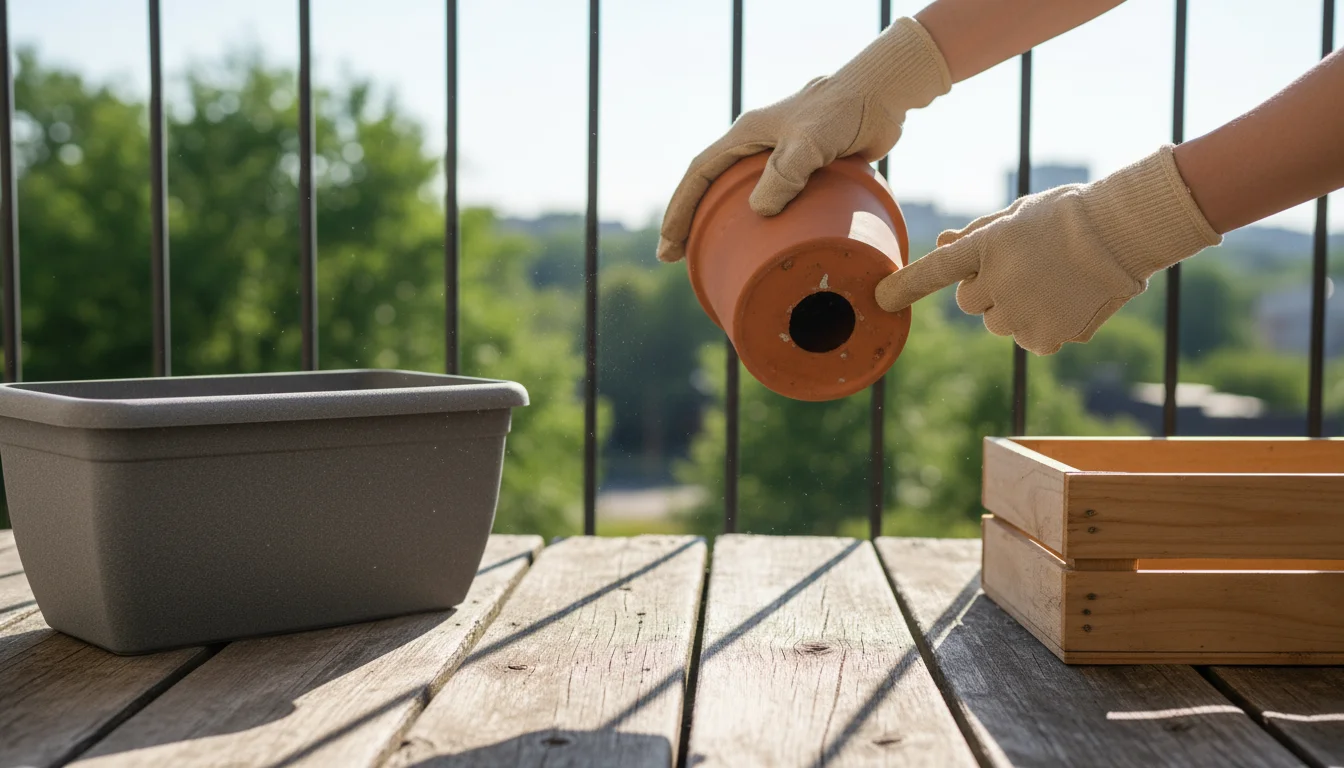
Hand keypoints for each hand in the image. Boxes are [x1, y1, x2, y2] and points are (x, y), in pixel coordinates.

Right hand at [656, 17, 950, 263]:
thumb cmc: (844, 112)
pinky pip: (777, 200)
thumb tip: (758, 211)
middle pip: (713, 187)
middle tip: (679, 258)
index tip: (668, 246)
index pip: (699, 174)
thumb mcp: (809, 142)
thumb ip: (785, 173)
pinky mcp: (806, 169)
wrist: (883, 97)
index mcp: (746, 135)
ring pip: (742, 196)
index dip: (680, 210)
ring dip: (726, 225)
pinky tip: (769, 247)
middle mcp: (757, 146)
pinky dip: (766, 224)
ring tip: (716, 258)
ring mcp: (781, 157)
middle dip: (692, 222)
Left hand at [874, 145, 1221, 354]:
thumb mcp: (1017, 215)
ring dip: (1015, 310)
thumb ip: (976, 235)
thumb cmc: (1068, 215)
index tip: (882, 298)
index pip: (934, 271)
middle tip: (1023, 270)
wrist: (1123, 232)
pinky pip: (1030, 340)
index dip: (906, 286)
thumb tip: (939, 243)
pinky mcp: (1044, 337)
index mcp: (986, 247)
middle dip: (988, 290)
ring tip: (1050, 283)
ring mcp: (1020, 314)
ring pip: (1000, 324)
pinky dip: (1043, 327)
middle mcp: (997, 284)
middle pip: (972, 303)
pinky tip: (1065, 302)